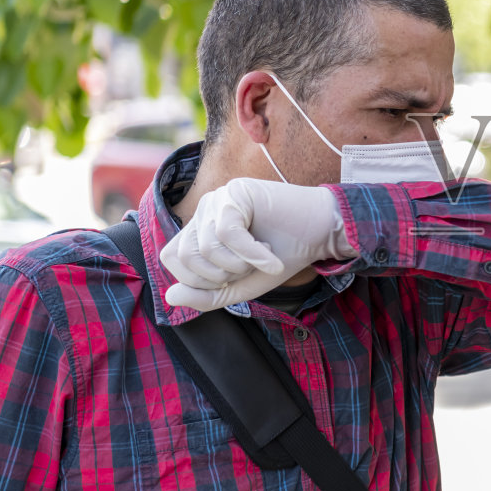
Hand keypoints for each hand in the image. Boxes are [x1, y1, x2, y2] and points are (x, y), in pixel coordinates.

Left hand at [160, 178, 351, 311]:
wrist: (320, 234)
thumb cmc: (282, 257)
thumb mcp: (240, 287)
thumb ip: (206, 297)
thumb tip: (169, 297)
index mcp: (200, 230)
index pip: (171, 258)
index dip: (196, 279)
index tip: (231, 278)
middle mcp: (204, 211)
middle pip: (185, 255)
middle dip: (219, 275)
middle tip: (248, 268)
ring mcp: (219, 198)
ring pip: (208, 246)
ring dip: (240, 264)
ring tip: (263, 256)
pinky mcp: (237, 192)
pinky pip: (228, 232)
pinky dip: (251, 253)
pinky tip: (270, 254)